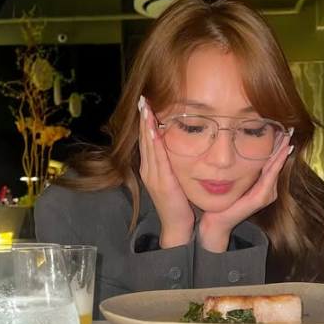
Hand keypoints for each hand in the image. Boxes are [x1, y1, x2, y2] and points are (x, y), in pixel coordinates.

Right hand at [138, 96, 194, 247]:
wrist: (177, 226)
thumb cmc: (180, 203)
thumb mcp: (175, 178)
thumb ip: (174, 163)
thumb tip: (180, 145)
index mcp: (152, 168)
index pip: (147, 140)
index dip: (145, 121)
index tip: (146, 102)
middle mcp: (148, 170)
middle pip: (144, 139)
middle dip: (143, 117)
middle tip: (143, 97)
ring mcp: (153, 176)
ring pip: (148, 145)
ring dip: (146, 124)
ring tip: (145, 106)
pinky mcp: (161, 182)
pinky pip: (157, 157)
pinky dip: (154, 140)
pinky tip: (153, 127)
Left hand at [199, 135, 292, 251]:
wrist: (216, 221)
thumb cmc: (223, 201)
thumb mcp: (234, 181)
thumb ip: (241, 169)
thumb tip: (240, 148)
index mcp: (262, 185)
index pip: (272, 161)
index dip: (278, 146)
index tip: (283, 129)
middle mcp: (268, 189)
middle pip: (277, 163)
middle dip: (283, 145)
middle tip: (290, 128)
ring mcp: (266, 195)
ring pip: (276, 167)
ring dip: (281, 151)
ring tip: (287, 136)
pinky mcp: (260, 199)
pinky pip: (269, 177)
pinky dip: (275, 163)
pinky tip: (280, 152)